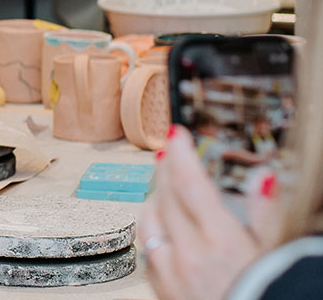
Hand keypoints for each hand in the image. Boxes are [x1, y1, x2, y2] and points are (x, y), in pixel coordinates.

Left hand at [139, 126, 266, 299]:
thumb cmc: (266, 292)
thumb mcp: (272, 251)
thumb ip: (264, 213)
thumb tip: (263, 178)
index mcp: (220, 240)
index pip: (190, 182)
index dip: (181, 153)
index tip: (176, 133)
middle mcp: (189, 253)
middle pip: (165, 197)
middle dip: (166, 169)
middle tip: (169, 153)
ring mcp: (170, 272)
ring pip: (148, 222)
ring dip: (155, 199)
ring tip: (163, 187)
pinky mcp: (161, 289)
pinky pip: (146, 251)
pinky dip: (151, 233)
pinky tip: (160, 228)